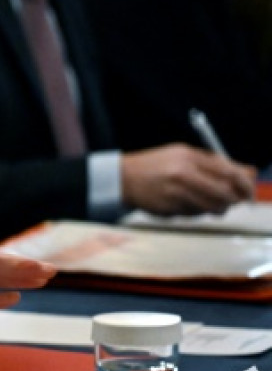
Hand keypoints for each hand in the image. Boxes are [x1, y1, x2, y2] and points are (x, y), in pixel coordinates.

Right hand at [121, 144, 255, 214]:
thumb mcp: (183, 156)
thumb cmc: (156, 165)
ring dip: (215, 208)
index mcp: (188, 157)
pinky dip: (196, 212)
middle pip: (223, 193)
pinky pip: (194, 214)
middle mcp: (182, 174)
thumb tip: (249, 174)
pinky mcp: (169, 208)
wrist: (122, 178)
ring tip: (206, 202)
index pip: (228, 172)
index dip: (244, 184)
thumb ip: (214, 164)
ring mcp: (175, 193)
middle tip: (233, 202)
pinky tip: (184, 204)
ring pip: (211, 207)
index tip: (249, 192)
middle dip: (232, 200)